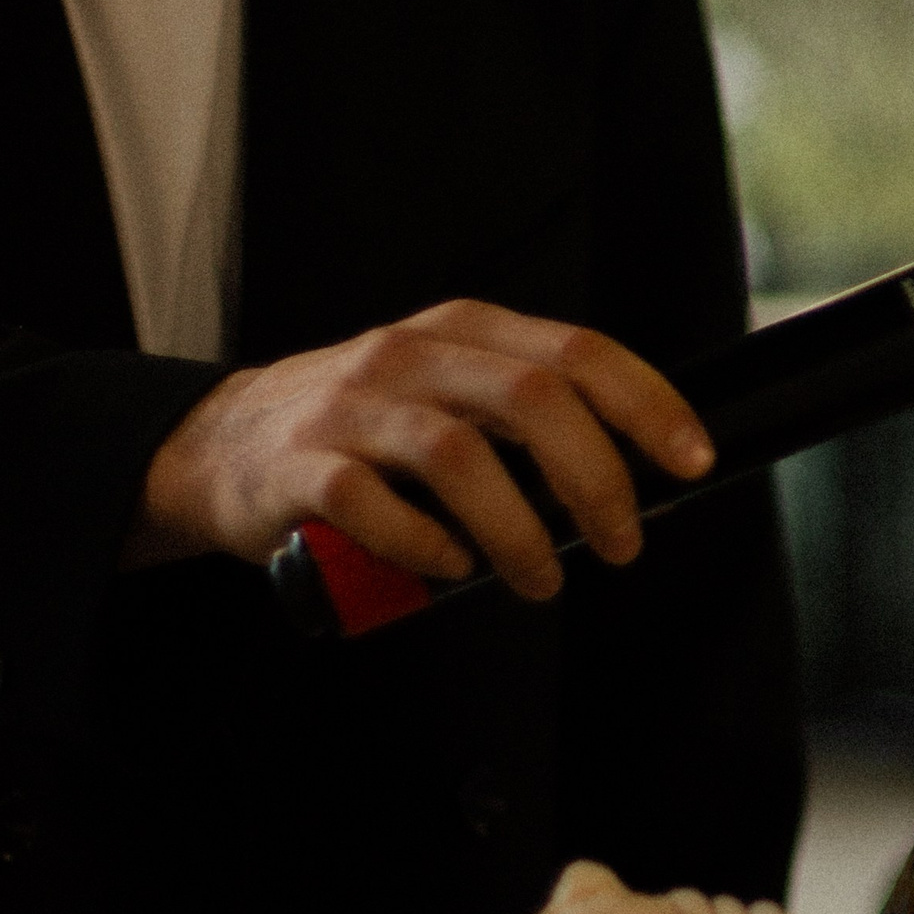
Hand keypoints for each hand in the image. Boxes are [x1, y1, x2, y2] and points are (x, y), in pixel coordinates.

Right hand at [127, 301, 714, 599]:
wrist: (222, 447)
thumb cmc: (362, 433)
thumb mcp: (451, 396)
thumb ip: (529, 419)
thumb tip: (637, 476)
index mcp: (464, 334)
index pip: (578, 352)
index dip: (647, 406)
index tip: (691, 461)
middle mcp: (410, 357)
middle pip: (532, 399)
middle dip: (596, 479)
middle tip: (620, 544)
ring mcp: (351, 408)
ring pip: (459, 456)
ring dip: (519, 532)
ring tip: (540, 579)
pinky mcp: (301, 467)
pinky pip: (372, 506)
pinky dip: (425, 545)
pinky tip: (451, 567)